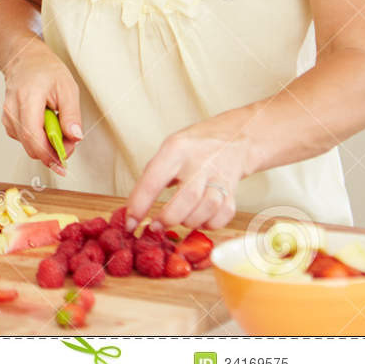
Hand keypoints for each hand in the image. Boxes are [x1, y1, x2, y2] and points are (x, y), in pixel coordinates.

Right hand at [1, 41, 82, 175]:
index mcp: (27, 98)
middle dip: (52, 151)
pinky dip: (38, 138)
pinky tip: (45, 124)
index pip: (33, 137)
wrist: (25, 58)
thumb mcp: (67, 88)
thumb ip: (71, 115)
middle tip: (69, 141)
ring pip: (28, 145)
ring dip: (46, 144)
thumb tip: (75, 138)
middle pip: (30, 147)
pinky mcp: (8, 121)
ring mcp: (7, 116)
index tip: (65, 158)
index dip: (50, 154)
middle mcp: (12, 109)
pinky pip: (24, 139)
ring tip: (57, 125)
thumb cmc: (45, 69)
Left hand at [124, 110, 255, 230]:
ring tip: (178, 219)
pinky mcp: (233, 191)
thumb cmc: (194, 146)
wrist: (235, 137)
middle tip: (155, 227)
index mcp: (176, 149)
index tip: (129, 223)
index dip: (139, 206)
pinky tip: (199, 218)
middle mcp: (200, 163)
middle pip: (186, 197)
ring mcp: (220, 177)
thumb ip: (154, 175)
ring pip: (206, 209)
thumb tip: (135, 208)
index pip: (153, 180)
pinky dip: (208, 224)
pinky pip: (222, 216)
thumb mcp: (169, 148)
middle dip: (167, 218)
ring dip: (189, 221)